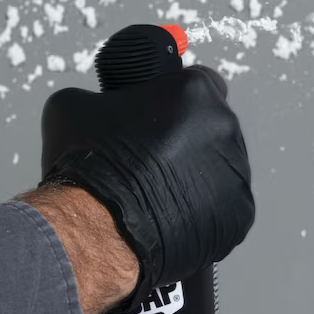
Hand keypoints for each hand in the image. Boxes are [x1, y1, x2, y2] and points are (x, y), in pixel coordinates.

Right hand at [39, 65, 254, 310]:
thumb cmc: (89, 167)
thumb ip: (103, 98)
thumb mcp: (73, 106)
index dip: (179, 102)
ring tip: (163, 197)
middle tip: (156, 163)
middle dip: (190, 143)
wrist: (99, 230)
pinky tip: (177, 218)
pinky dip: (207, 212)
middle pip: (213, 130)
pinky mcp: (239, 216)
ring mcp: (237, 174)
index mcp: (194, 92)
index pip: (201, 83)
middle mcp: (225, 128)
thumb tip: (101, 107)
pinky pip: (227, 208)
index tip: (166, 118)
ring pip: (222, 171)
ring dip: (200, 179)